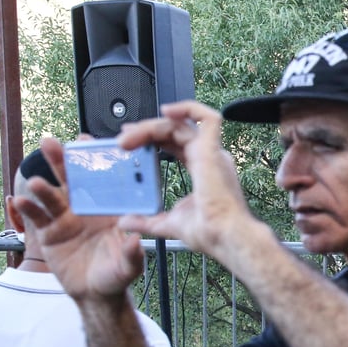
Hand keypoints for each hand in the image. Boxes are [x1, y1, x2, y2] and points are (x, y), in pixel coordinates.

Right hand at [15, 138, 143, 302]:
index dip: (97, 163)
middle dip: (62, 161)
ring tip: (37, 182)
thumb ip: (132, 254)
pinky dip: (29, 208)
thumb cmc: (116, 276)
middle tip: (52, 144)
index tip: (90, 145)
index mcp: (109, 211)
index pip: (104, 183)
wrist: (94, 294)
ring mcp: (66, 219)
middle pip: (73, 181)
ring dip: (43, 187)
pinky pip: (37, 217)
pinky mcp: (49, 232)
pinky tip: (21, 200)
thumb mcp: (129, 267)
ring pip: (52, 196)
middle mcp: (86, 209)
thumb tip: (135, 240)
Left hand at [114, 101, 254, 260]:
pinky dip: (188, 108)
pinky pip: (207, 117)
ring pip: (180, 123)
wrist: (225, 237)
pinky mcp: (213, 150)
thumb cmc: (210, 233)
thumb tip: (124, 223)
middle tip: (122, 140)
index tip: (129, 141)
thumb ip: (146, 221)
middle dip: (146, 130)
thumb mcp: (167, 224)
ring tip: (128, 136)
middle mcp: (210, 157)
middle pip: (174, 130)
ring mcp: (212, 152)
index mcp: (203, 169)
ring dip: (150, 125)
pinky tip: (165, 110)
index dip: (152, 137)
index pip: (175, 143)